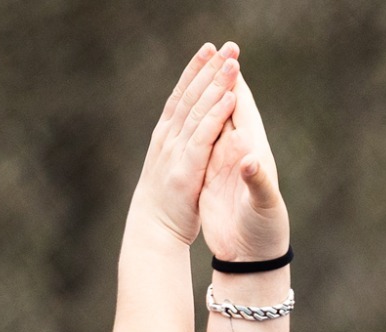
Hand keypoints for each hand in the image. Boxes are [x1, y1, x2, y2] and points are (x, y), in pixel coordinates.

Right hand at [133, 43, 239, 245]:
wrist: (153, 233)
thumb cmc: (166, 201)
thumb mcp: (172, 165)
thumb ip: (181, 142)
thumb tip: (189, 122)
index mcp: (167, 136)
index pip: (182, 95)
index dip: (195, 71)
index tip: (209, 48)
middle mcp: (169, 138)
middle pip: (191, 96)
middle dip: (209, 69)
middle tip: (227, 45)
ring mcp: (176, 153)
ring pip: (198, 110)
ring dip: (217, 84)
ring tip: (233, 62)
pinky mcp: (187, 170)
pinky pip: (204, 136)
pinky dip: (217, 115)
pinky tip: (231, 97)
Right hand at [198, 67, 288, 261]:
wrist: (250, 256)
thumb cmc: (265, 229)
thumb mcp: (264, 205)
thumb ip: (258, 181)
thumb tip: (248, 160)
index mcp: (251, 149)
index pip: (242, 108)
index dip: (235, 83)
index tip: (229, 58)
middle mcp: (235, 151)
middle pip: (227, 106)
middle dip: (221, 79)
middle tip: (218, 50)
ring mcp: (221, 163)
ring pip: (210, 119)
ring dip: (208, 95)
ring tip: (204, 70)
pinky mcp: (206, 178)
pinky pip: (201, 141)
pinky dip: (198, 124)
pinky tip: (188, 111)